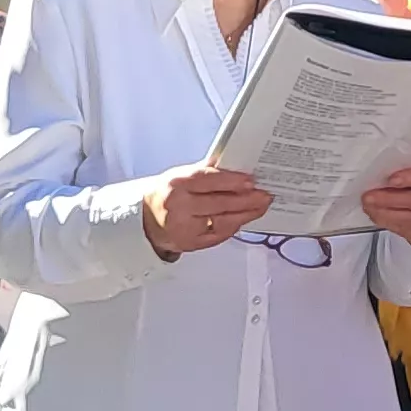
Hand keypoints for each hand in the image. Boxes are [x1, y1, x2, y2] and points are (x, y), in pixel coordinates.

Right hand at [142, 164, 272, 258]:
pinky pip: (219, 235)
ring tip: (261, 206)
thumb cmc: (166, 194)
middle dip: (246, 200)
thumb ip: (205, 174)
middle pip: (219, 203)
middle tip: (265, 195)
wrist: (146, 220)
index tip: (251, 180)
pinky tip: (245, 219)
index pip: (208, 181)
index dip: (232, 181)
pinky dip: (234, 226)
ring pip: (222, 221)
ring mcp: (185, 227)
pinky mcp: (191, 243)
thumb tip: (235, 167)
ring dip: (246, 214)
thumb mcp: (180, 176)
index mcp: (177, 185)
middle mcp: (180, 207)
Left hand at [359, 162, 410, 254]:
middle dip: (389, 198)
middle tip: (368, 196)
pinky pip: (400, 227)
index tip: (391, 179)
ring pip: (406, 217)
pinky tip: (373, 213)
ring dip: (383, 211)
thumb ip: (408, 175)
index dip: (410, 177)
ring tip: (367, 205)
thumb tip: (380, 174)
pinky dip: (384, 220)